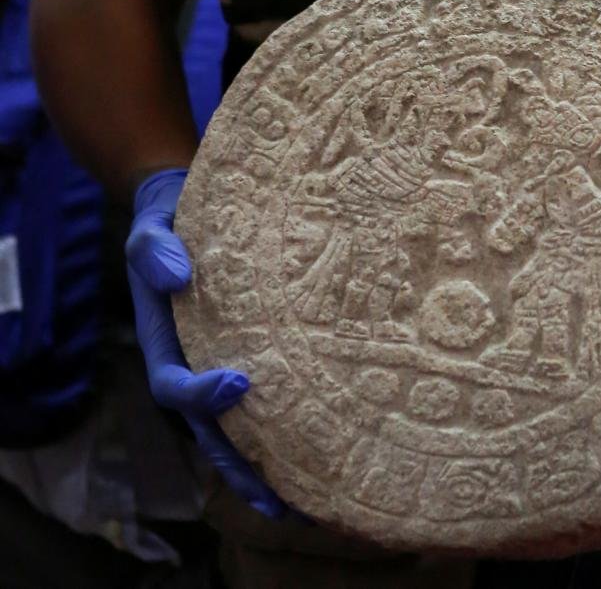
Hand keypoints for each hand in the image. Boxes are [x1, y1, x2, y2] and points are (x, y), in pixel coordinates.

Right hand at [126, 168, 284, 517]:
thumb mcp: (151, 228)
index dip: (202, 395)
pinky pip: (269, 407)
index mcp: (164, 344)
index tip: (241, 384)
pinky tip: (328, 456)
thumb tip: (176, 276)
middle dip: (243, 469)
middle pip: (212, 433)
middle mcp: (193, 367)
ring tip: (312, 507)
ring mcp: (221, 369)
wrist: (187, 215)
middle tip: (281, 504)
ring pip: (241, 433)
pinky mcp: (254, 361)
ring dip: (270, 471)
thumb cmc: (170, 223)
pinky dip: (290, 435)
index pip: (174, 385)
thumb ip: (154, 249)